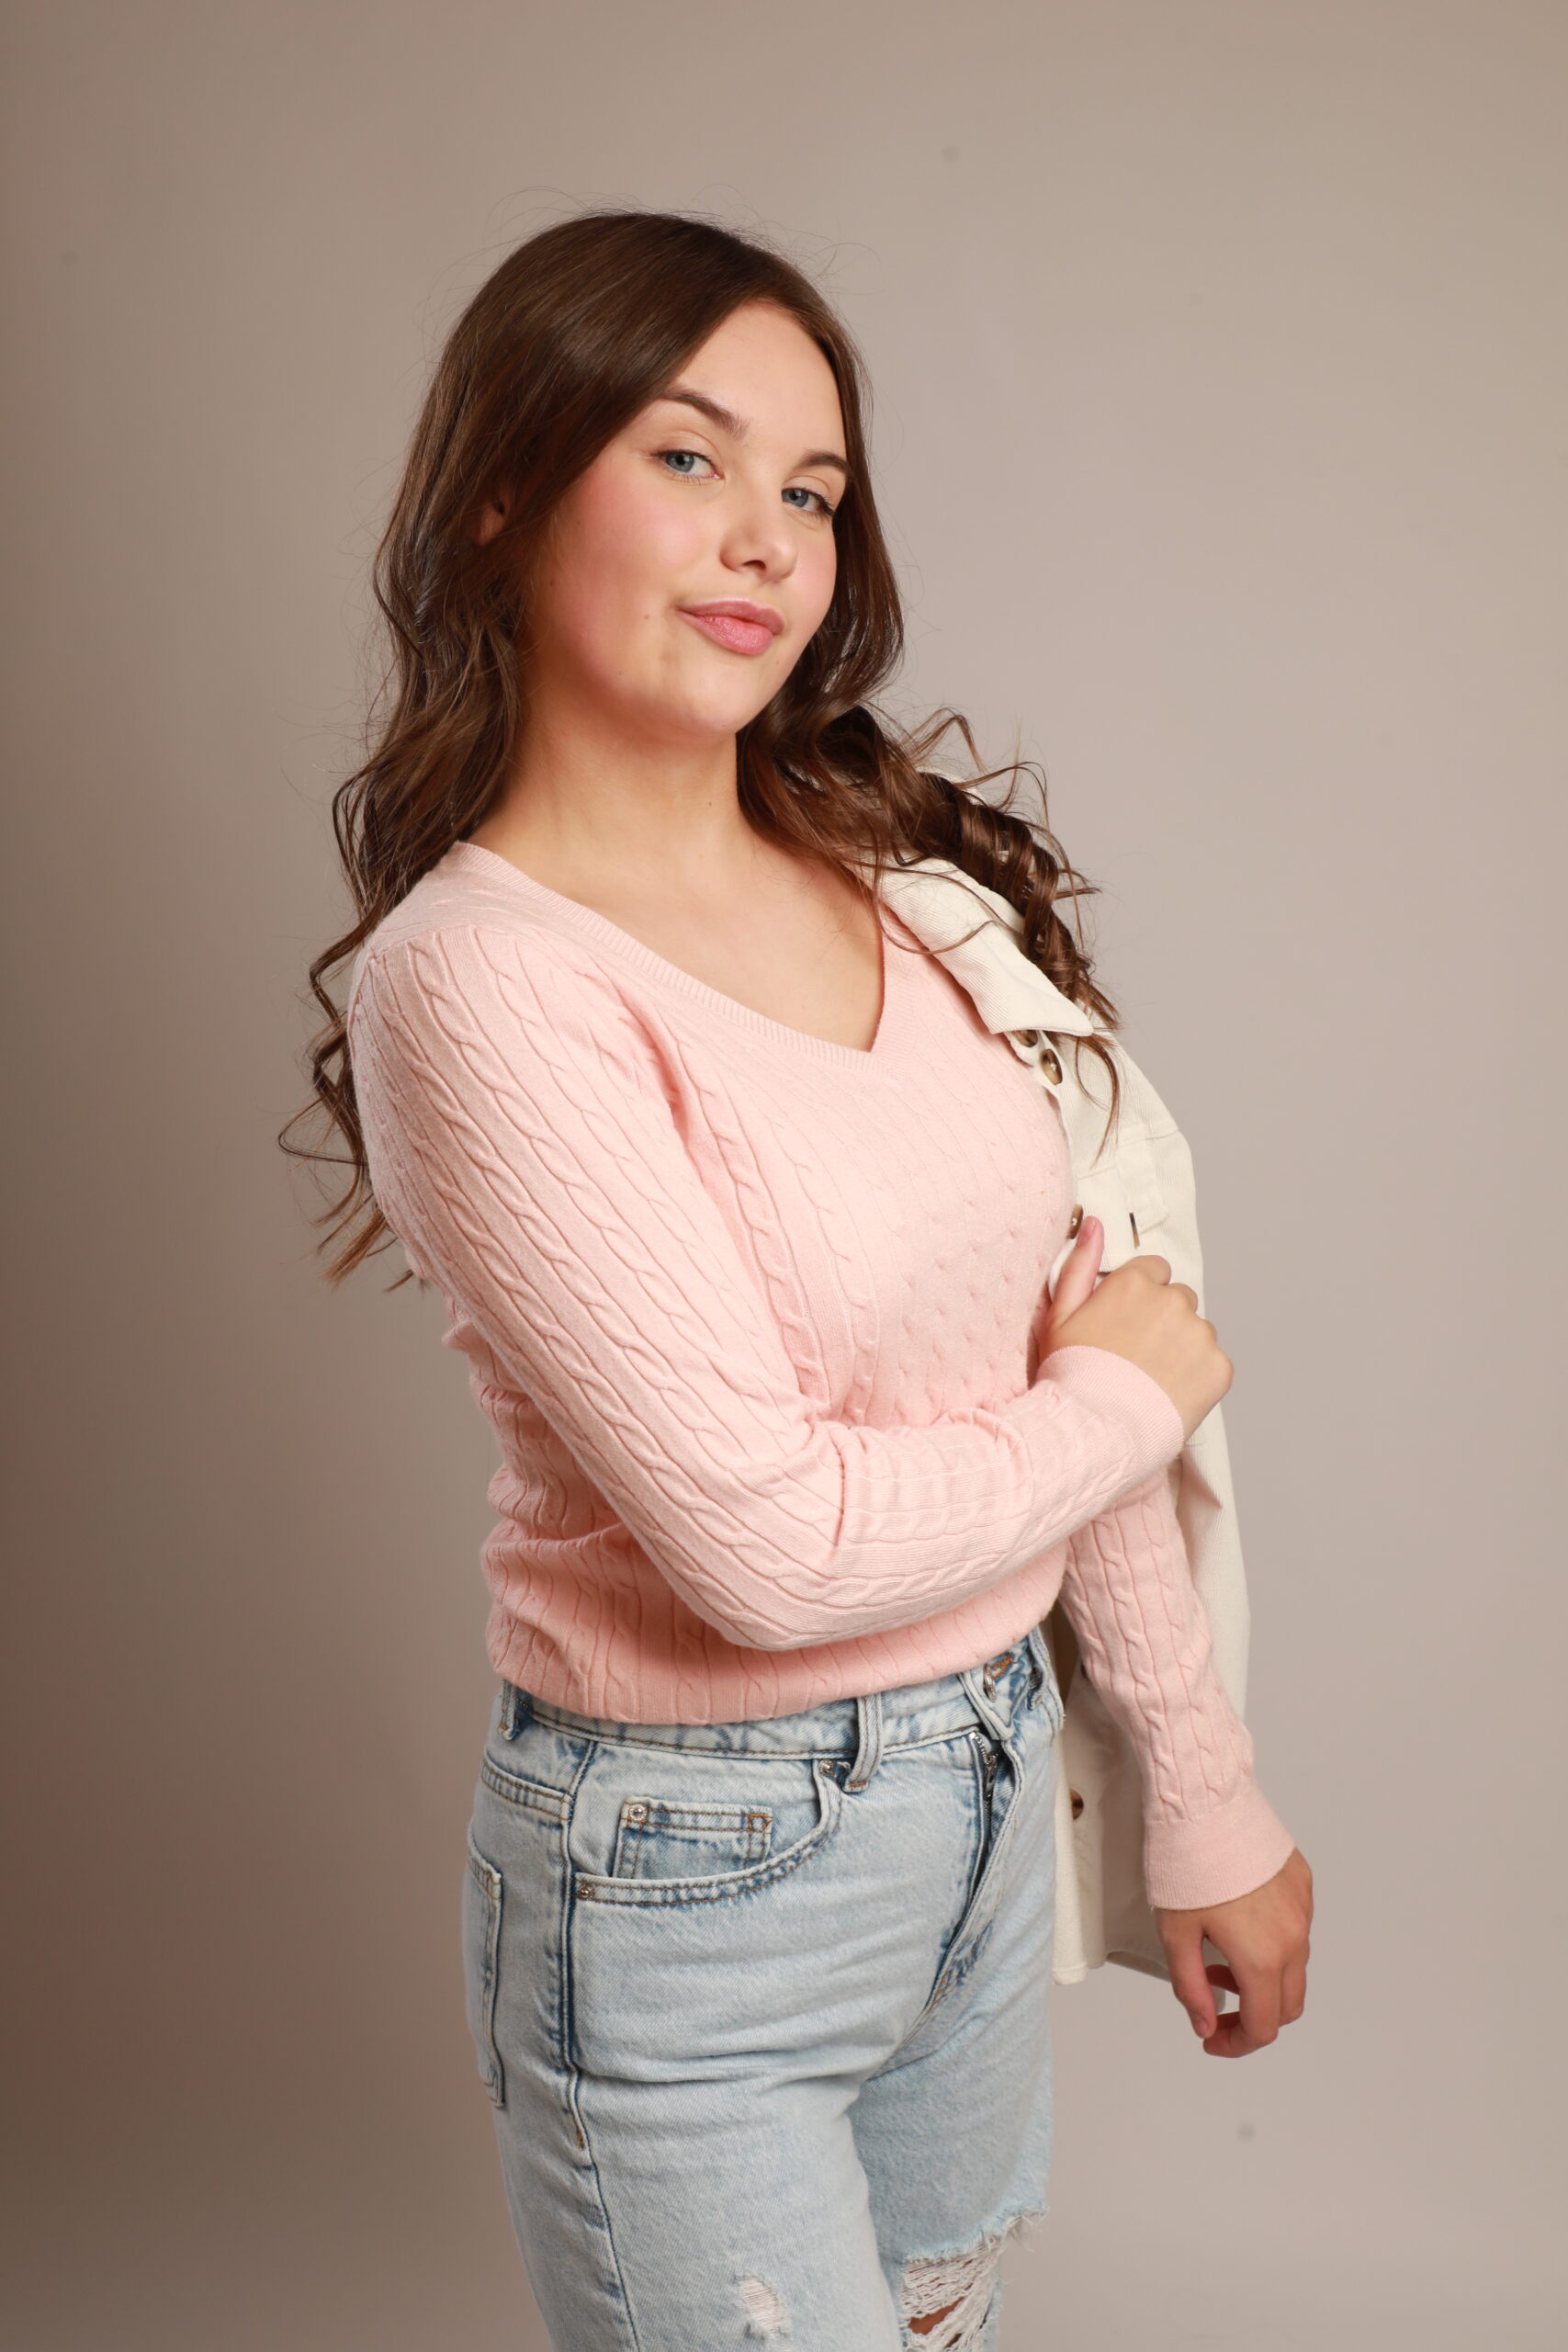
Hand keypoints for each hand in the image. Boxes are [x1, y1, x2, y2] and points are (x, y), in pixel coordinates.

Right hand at [1042, 1214, 1232, 1442]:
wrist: (1094, 1431)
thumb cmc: (1071, 1375)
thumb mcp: (1060, 1315)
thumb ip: (1081, 1265)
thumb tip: (1095, 1224)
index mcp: (1135, 1282)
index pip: (1155, 1271)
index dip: (1139, 1299)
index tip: (1126, 1326)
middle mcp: (1174, 1301)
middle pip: (1179, 1301)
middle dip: (1163, 1322)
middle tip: (1136, 1358)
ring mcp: (1200, 1334)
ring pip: (1197, 1333)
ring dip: (1182, 1349)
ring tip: (1151, 1381)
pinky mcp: (1219, 1368)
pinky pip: (1213, 1364)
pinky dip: (1198, 1378)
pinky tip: (1170, 1394)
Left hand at [1155, 1846, 1313, 2055]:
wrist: (1206, 1803)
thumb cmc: (1186, 1864)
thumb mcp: (1175, 1935)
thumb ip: (1191, 1988)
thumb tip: (1204, 2024)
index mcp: (1263, 1958)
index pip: (1263, 2027)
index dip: (1236, 2044)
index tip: (1211, 2038)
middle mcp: (1293, 1938)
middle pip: (1288, 2005)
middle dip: (1254, 2016)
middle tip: (1216, 2004)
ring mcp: (1303, 1909)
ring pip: (1295, 1967)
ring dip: (1263, 1979)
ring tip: (1219, 1957)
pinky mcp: (1302, 1883)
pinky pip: (1297, 1929)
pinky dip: (1273, 1944)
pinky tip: (1239, 1923)